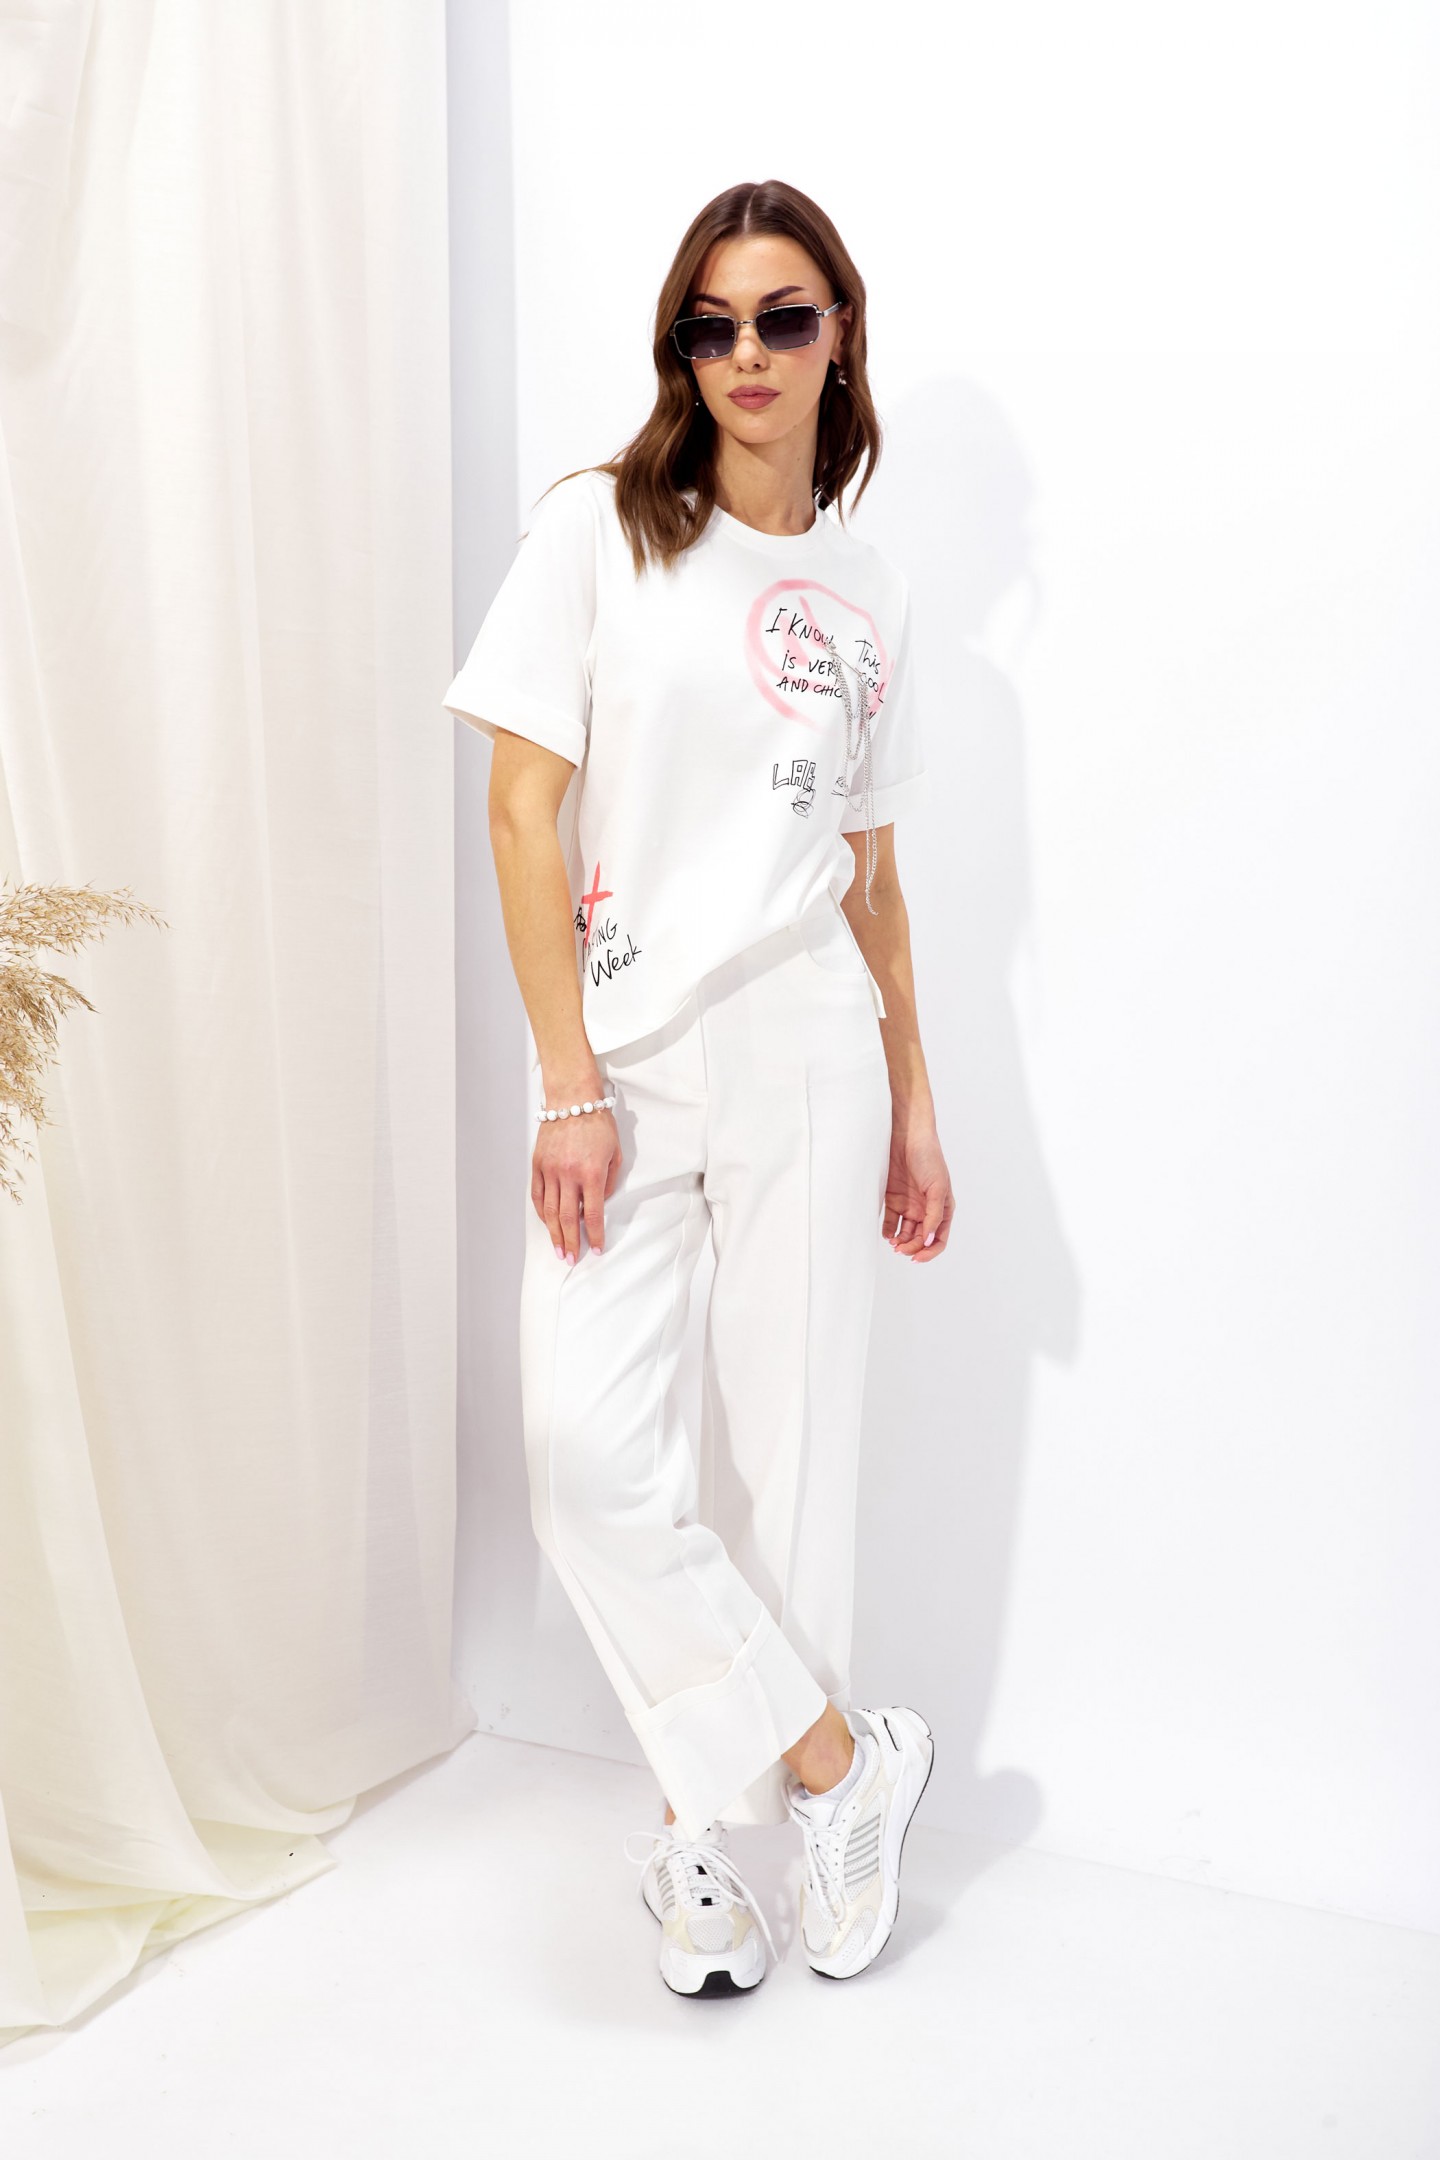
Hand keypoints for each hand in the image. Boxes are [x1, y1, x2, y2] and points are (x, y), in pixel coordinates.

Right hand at [532, 1081, 620, 1264]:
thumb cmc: (597, 1123)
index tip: (596, 1249)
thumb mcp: (615, 1152)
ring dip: (554, 1233)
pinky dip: (542, 1212)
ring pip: (550, 1210)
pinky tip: (547, 1224)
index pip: (593, 1214)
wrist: (572, 1099)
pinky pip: (538, 1195)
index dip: (595, 1235)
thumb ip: (609, 1181)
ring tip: (558, 1250)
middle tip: (572, 1258)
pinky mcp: (538, 1164)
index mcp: (592, 1173)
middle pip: (568, 1218)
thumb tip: (598, 1203)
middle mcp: (569, 1174)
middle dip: (571, 1242)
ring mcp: (550, 1170)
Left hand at [883, 1117, 952, 1261]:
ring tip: (894, 1244)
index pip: (939, 1239)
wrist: (908, 1137)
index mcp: (942, 1209)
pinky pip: (891, 1221)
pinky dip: (888, 1231)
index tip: (917, 1258)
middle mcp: (926, 1210)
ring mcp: (910, 1205)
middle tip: (902, 1250)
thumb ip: (934, 1215)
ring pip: (906, 1233)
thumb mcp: (938, 1188)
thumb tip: (929, 1239)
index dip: (930, 1251)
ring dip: (901, 1242)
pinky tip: (887, 1234)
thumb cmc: (929, 1158)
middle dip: (912, 1248)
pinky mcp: (894, 1199)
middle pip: (920, 1239)